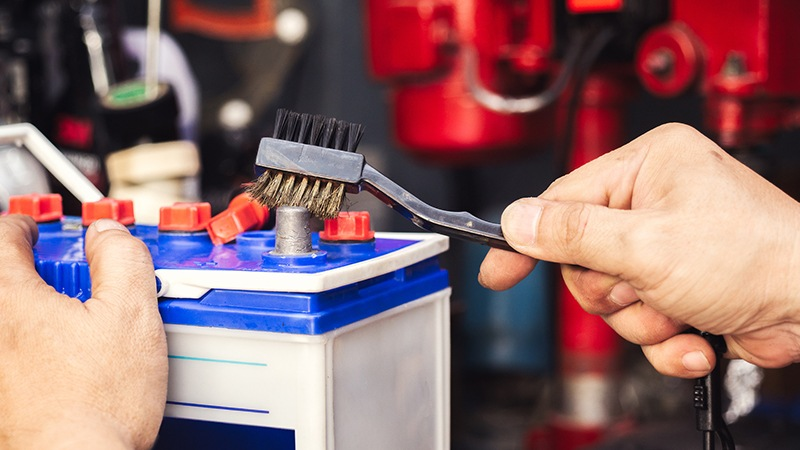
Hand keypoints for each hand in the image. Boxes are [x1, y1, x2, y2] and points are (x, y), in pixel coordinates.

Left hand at [0, 215, 166, 448]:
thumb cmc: (97, 403)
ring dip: (39, 311)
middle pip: (5, 280)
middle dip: (36, 273)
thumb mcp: (132, 314)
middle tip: (72, 283)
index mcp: (10, 299)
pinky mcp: (1, 395)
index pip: (3, 237)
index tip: (37, 230)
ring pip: (12, 319)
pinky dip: (35, 345)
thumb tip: (110, 235)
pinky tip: (71, 364)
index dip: (25, 226)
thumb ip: (122, 259)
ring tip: (80, 327)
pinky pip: (14, 351)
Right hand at [479, 123, 799, 377]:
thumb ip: (572, 234)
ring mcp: (669, 245)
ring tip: (677, 313)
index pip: (562, 200)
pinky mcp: (681, 285)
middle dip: (609, 289)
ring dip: (641, 319)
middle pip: (583, 256)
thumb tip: (517, 221)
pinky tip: (695, 336)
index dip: (528, 239)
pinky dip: (665, 339)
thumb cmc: (757, 257)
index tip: (498, 269)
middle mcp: (656, 200)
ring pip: (611, 296)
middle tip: (638, 289)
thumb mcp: (646, 244)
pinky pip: (642, 320)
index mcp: (648, 165)